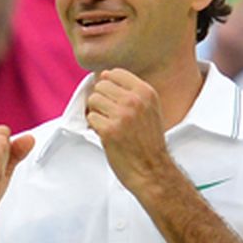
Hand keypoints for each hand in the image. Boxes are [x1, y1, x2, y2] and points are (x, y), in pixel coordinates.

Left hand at [85, 69, 172, 193]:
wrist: (152, 170)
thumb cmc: (148, 141)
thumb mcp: (149, 109)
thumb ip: (131, 91)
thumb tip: (102, 75)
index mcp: (146, 92)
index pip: (114, 73)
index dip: (108, 85)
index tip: (112, 99)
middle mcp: (134, 100)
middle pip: (101, 85)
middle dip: (101, 99)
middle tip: (109, 115)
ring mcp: (121, 115)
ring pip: (93, 100)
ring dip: (96, 112)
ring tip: (108, 124)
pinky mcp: (109, 130)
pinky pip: (90, 117)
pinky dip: (94, 126)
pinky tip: (106, 134)